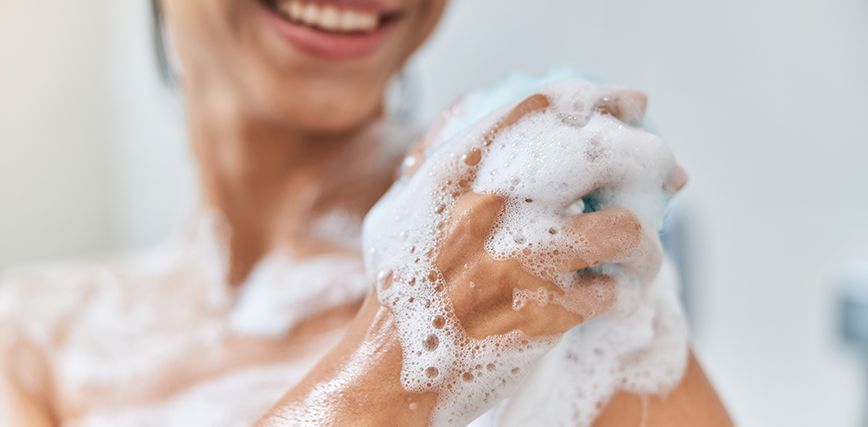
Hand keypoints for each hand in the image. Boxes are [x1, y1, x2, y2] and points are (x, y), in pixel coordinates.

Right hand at [361, 88, 681, 424]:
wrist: (389, 368)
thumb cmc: (399, 289)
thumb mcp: (404, 209)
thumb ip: (441, 161)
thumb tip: (485, 122)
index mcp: (457, 172)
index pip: (542, 109)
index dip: (600, 100)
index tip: (632, 103)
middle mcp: (491, 208)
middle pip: (598, 153)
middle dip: (646, 159)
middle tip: (663, 175)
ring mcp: (519, 261)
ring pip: (623, 228)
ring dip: (641, 243)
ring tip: (635, 254)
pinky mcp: (543, 315)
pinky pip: (612, 292)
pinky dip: (618, 295)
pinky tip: (607, 297)